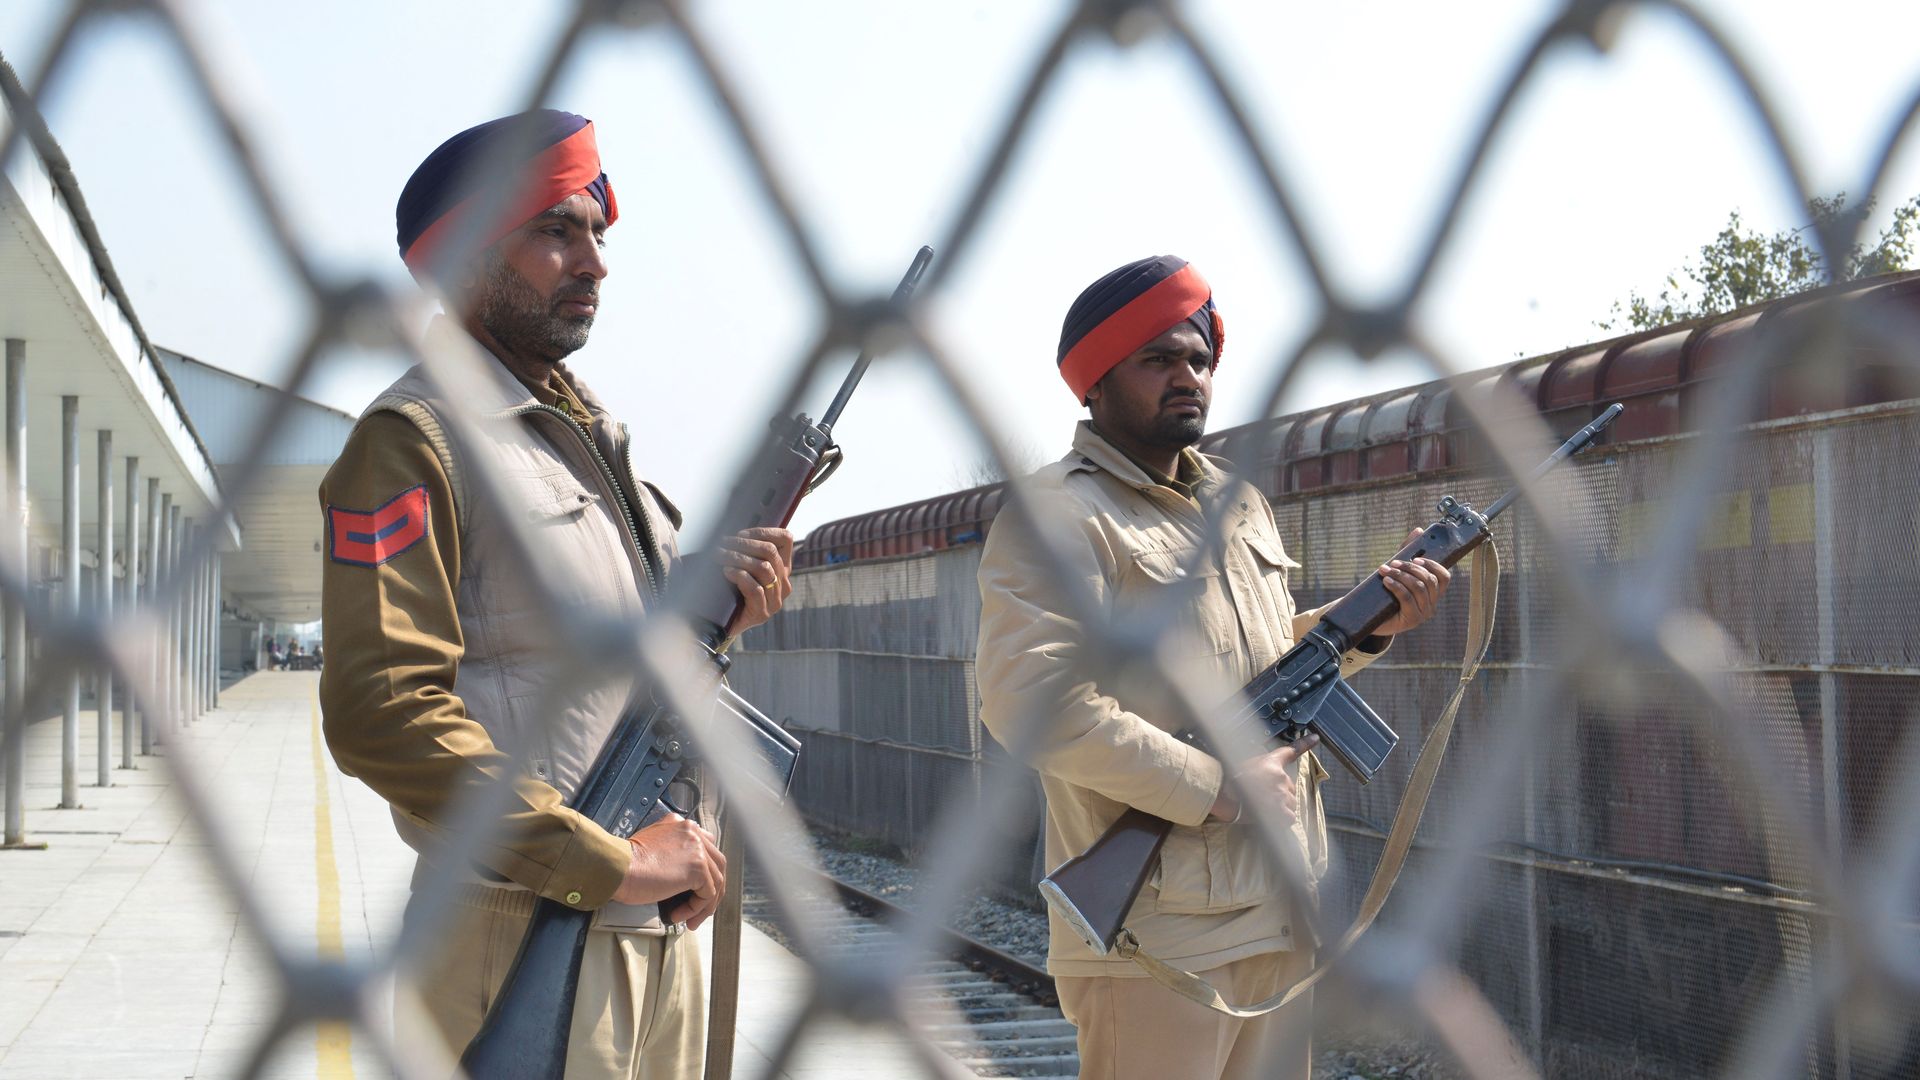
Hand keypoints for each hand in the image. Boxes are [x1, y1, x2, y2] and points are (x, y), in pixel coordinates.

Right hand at [611, 815, 727, 929]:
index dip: (705, 874)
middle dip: (709, 892)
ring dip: (703, 905)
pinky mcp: (697, 867)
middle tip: (696, 910)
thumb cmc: (625, 863)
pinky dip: (696, 909)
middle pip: (716, 865)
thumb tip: (683, 874)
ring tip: (687, 919)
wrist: (615, 867)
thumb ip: (671, 851)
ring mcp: (698, 849)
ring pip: (716, 882)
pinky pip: (707, 894)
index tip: (694, 891)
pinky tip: (678, 915)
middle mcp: (693, 832)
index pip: (707, 849)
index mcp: (683, 825)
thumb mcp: (651, 847)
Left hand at [719, 526, 793, 636]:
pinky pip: (756, 588)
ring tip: (719, 556)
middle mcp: (783, 583)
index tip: (739, 533)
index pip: (785, 539)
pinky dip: (739, 576)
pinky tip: (726, 572)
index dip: (763, 531)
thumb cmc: (726, 588)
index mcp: (781, 568)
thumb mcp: (739, 563)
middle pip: (771, 552)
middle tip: (722, 543)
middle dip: (743, 544)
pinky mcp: (763, 613)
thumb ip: (745, 547)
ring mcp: (775, 600)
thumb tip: (737, 520)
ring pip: (764, 568)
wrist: (717, 623)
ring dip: (738, 558)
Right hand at [1210, 733, 1318, 824]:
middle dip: (1280, 794)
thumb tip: (1263, 780)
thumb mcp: (1244, 766)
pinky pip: (1289, 818)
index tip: (1315, 738)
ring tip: (1262, 807)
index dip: (1305, 744)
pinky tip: (1268, 817)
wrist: (1222, 796)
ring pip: (1290, 803)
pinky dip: (1281, 820)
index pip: (1291, 751)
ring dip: (1280, 808)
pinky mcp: (1281, 811)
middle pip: (1290, 788)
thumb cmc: (1228, 782)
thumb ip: (1261, 770)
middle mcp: (1280, 777)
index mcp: (1271, 763)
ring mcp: (1282, 794)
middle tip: (1262, 797)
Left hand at [1371, 528, 1451, 636]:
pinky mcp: (1411, 620)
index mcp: (1433, 593)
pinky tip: (1386, 581)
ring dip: (1401, 576)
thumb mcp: (1398, 571)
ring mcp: (1423, 614)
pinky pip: (1407, 598)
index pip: (1444, 577)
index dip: (1433, 566)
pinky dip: (1396, 586)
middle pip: (1429, 580)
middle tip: (1393, 563)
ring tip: (1385, 570)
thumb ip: (1408, 552)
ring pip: (1418, 588)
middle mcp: (1432, 604)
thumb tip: (1419, 531)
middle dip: (1410, 568)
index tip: (1416, 559)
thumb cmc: (1386, 593)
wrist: (1369, 618)